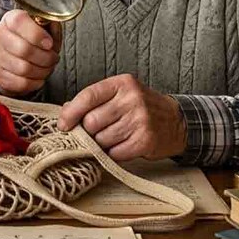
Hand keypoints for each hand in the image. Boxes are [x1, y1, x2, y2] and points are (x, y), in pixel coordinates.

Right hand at [0, 9, 59, 95]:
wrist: (10, 57)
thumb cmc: (30, 40)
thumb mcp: (42, 28)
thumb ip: (50, 25)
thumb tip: (54, 24)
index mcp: (10, 19)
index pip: (19, 22)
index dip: (37, 34)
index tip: (49, 43)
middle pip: (24, 49)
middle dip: (46, 57)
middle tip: (53, 58)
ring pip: (24, 68)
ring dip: (42, 71)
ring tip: (47, 67)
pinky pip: (21, 82)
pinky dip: (35, 82)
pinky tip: (38, 77)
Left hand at [58, 74, 186, 161]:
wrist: (176, 121)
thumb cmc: (140, 108)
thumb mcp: (119, 95)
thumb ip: (93, 100)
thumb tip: (65, 112)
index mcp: (122, 84)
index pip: (88, 96)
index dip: (71, 113)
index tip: (63, 125)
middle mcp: (132, 99)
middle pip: (92, 121)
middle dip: (89, 131)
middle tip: (97, 132)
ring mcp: (140, 120)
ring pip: (101, 140)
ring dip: (101, 144)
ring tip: (113, 138)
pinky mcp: (145, 141)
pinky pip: (115, 153)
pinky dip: (113, 154)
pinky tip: (123, 146)